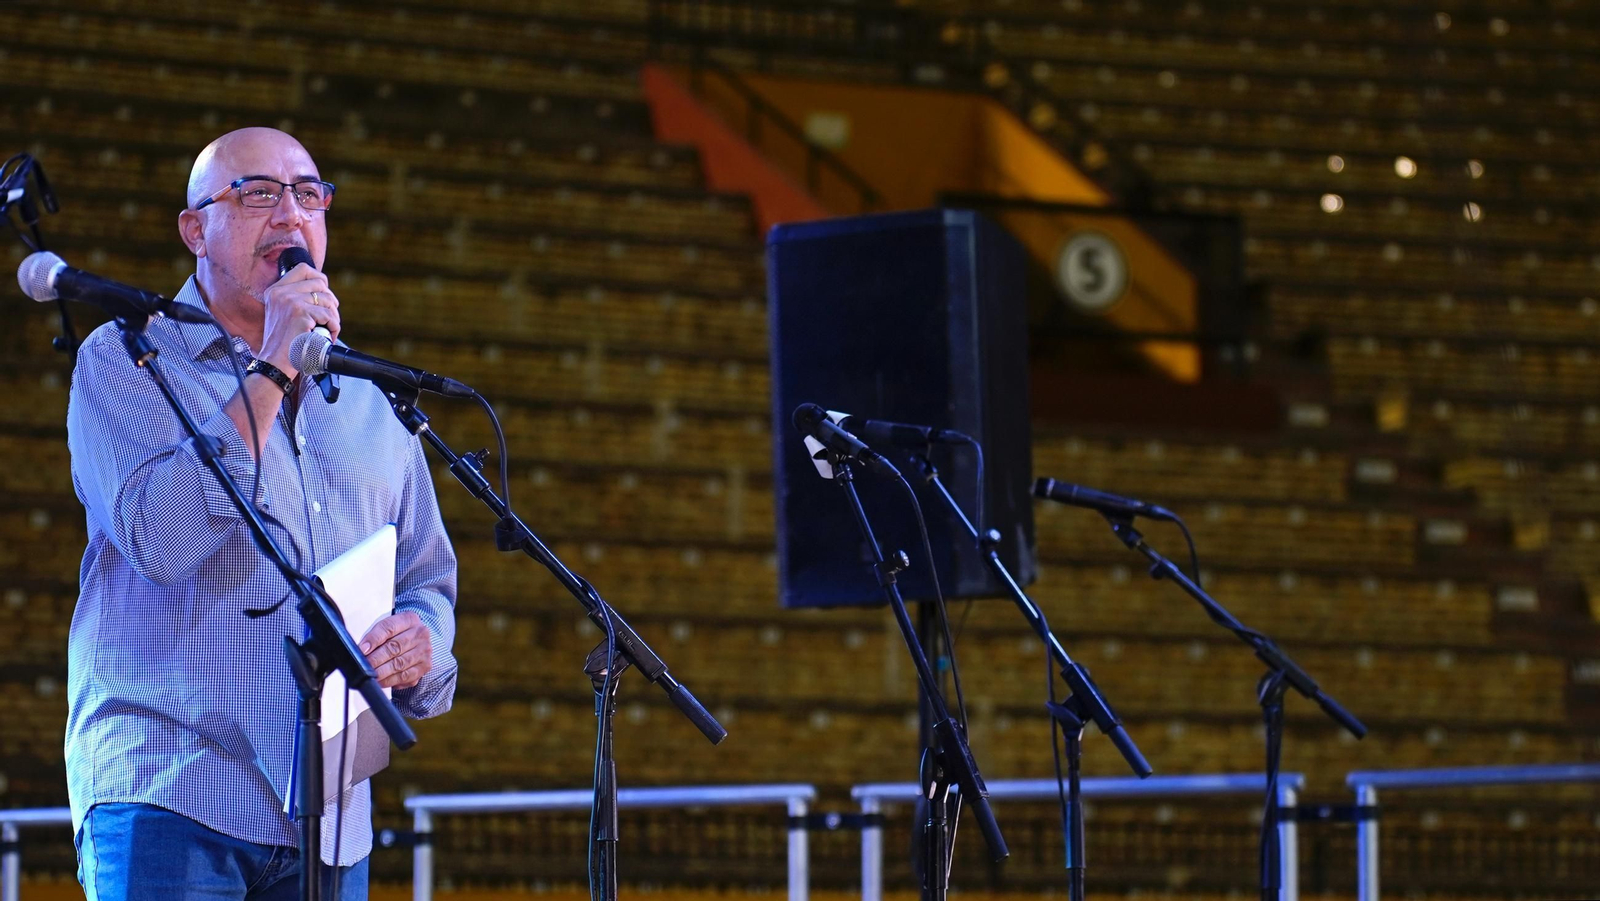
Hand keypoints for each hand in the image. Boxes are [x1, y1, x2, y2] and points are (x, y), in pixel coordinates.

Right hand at [260, 261, 339, 375]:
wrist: (273, 363)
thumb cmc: (282, 342)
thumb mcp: (281, 314)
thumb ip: (295, 298)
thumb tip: (322, 291)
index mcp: (275, 290)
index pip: (303, 269)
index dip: (320, 278)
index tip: (324, 293)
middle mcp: (281, 293)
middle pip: (320, 283)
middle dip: (330, 301)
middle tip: (329, 317)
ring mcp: (290, 302)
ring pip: (327, 300)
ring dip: (334, 316)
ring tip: (328, 329)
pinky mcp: (300, 314)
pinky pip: (329, 316)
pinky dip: (333, 327)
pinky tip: (328, 336)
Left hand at [360, 611, 432, 689]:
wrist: (416, 641)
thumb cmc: (398, 634)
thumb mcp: (387, 628)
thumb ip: (375, 636)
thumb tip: (361, 650)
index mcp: (409, 619)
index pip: (389, 627)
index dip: (374, 639)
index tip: (362, 649)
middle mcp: (420, 634)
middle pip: (395, 647)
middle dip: (376, 658)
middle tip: (364, 665)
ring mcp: (424, 651)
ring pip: (400, 664)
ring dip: (382, 672)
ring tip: (370, 675)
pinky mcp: (425, 666)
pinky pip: (405, 676)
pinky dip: (390, 680)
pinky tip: (381, 681)